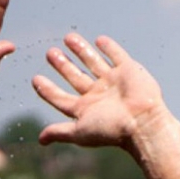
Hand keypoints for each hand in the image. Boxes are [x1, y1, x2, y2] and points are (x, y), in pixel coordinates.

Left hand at [33, 33, 167, 150]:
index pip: (62, 98)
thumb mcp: (81, 131)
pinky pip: (117, 56)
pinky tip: (100, 41)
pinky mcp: (129, 71)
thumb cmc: (112, 129)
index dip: (48, 90)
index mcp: (87, 109)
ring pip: (93, 63)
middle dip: (63, 66)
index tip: (36, 79)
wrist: (143, 122)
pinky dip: (110, 48)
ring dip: (81, 51)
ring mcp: (114, 82)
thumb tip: (40, 140)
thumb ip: (60, 132)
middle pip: (76, 77)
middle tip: (50, 53)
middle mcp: (99, 95)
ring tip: (68, 38)